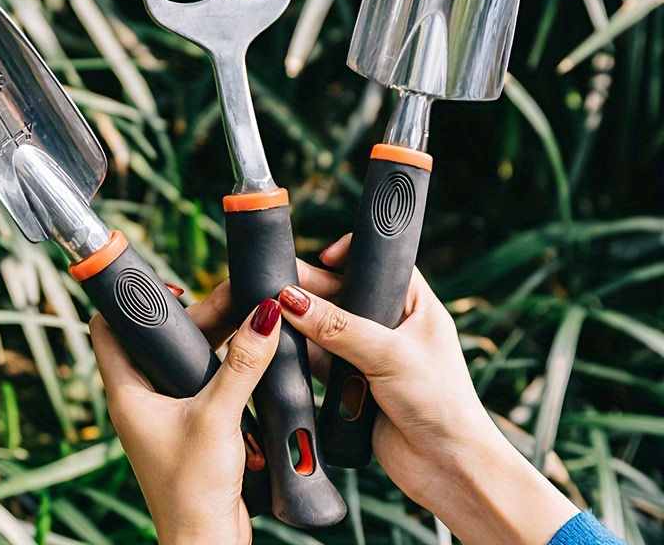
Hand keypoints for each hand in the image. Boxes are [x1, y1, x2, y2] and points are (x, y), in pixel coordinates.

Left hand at [89, 267, 341, 544]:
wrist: (207, 543)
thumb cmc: (191, 492)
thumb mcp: (218, 417)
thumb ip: (242, 364)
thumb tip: (264, 316)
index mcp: (128, 391)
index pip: (109, 329)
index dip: (129, 301)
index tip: (162, 282)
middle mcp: (143, 396)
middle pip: (161, 337)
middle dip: (195, 313)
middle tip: (230, 294)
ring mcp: (167, 410)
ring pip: (187, 356)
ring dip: (215, 336)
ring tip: (249, 314)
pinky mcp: (191, 422)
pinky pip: (206, 378)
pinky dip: (226, 361)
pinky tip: (252, 349)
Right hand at [280, 235, 579, 544]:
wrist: (447, 468)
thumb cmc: (441, 403)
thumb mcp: (389, 354)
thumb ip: (339, 327)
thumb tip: (294, 301)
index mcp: (415, 305)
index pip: (379, 266)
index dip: (351, 257)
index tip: (323, 257)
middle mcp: (393, 326)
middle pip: (346, 294)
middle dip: (316, 289)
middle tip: (283, 285)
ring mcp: (372, 355)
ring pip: (329, 328)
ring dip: (306, 323)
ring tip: (277, 314)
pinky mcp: (354, 383)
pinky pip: (321, 360)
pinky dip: (304, 354)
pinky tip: (284, 345)